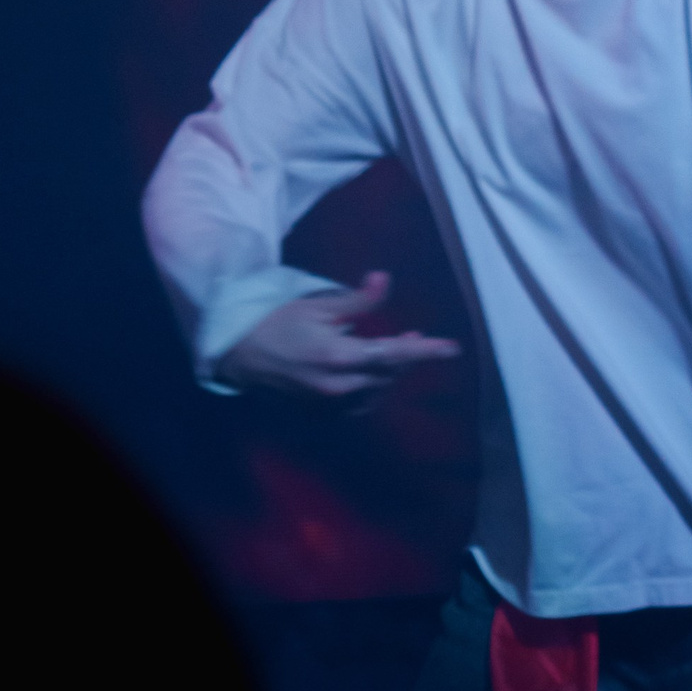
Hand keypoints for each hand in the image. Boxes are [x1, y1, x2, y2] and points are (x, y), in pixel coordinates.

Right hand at [215, 272, 460, 400]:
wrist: (239, 356)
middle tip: (418, 339)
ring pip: (376, 391)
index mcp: (339, 356)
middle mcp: (338, 385)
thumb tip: (385, 279)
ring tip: (396, 351)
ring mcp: (329, 403)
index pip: (393, 354)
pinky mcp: (321, 411)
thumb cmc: (277, 323)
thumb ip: (357, 299)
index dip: (425, 351)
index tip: (452, 348)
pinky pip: (359, 403)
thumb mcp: (318, 306)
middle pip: (388, 374)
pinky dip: (372, 387)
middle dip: (407, 357)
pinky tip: (371, 372)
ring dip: (390, 372)